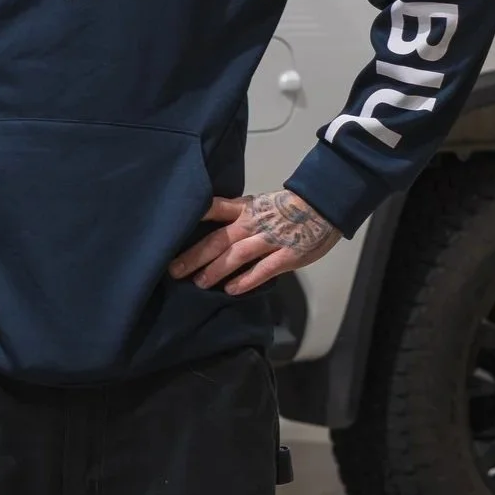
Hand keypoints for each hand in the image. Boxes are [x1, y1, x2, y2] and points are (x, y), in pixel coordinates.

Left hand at [168, 190, 340, 295]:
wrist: (323, 205)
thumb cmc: (288, 206)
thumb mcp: (259, 204)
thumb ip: (238, 215)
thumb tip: (212, 229)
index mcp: (245, 208)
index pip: (215, 208)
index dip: (194, 218)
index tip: (172, 229)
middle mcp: (253, 223)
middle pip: (219, 239)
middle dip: (195, 255)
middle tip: (174, 270)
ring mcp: (270, 239)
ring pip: (237, 255)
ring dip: (215, 270)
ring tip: (198, 283)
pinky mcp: (287, 256)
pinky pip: (263, 269)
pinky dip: (247, 279)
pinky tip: (231, 290)